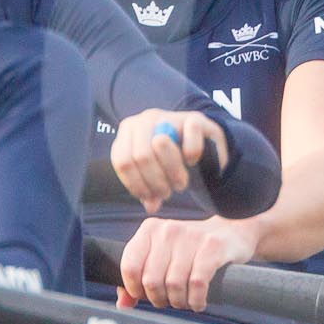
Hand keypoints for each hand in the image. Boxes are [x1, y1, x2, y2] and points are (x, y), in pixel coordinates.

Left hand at [110, 109, 227, 213]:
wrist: (201, 140)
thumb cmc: (172, 160)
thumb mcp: (155, 174)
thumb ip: (149, 189)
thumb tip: (151, 207)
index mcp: (128, 131)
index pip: (121, 161)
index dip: (136, 185)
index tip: (150, 196)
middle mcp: (145, 119)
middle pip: (141, 155)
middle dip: (156, 182)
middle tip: (167, 192)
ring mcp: (169, 116)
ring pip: (161, 144)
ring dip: (173, 173)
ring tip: (180, 184)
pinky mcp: (195, 118)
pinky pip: (189, 139)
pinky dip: (192, 156)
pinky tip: (192, 162)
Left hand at [117, 216, 256, 311]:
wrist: (231, 232)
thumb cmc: (190, 250)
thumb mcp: (162, 256)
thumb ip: (139, 277)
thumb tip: (123, 305)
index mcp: (150, 229)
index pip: (129, 266)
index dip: (135, 289)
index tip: (146, 296)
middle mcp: (168, 230)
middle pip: (152, 280)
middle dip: (159, 299)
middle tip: (169, 301)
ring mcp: (191, 237)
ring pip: (174, 285)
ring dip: (179, 302)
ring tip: (185, 302)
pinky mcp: (213, 247)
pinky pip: (197, 284)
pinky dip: (196, 300)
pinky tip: (198, 302)